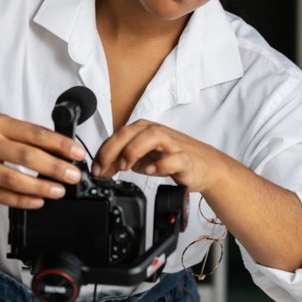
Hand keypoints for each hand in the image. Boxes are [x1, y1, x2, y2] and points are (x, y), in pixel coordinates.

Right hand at [0, 111, 85, 208]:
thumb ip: (22, 133)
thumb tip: (55, 147)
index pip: (34, 134)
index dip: (59, 145)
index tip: (76, 154)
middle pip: (26, 157)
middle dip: (54, 168)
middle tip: (73, 176)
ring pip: (12, 179)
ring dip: (39, 187)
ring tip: (58, 191)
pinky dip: (19, 200)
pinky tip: (36, 202)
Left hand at [91, 119, 217, 192]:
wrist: (205, 167)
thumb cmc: (173, 159)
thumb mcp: (142, 159)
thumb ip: (122, 161)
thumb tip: (101, 169)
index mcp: (144, 130)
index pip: (118, 135)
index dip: (103, 152)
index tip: (95, 170)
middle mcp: (156, 132)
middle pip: (130, 132)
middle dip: (112, 150)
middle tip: (104, 169)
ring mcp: (172, 143)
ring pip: (151, 136)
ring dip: (134, 150)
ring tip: (125, 166)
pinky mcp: (186, 158)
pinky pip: (175, 157)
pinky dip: (161, 164)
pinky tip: (151, 171)